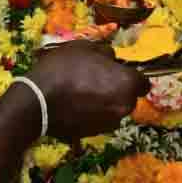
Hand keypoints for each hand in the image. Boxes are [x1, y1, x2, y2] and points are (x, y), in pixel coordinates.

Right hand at [23, 40, 149, 141]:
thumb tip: (112, 58)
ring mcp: (109, 124)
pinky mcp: (93, 135)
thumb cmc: (64, 68)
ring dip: (104, 103)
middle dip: (117, 90)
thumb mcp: (84, 47)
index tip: (117, 72)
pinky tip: (73, 106)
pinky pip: (97, 121)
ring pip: (113, 110)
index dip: (131, 76)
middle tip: (96, 81)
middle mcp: (124, 107)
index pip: (143, 82)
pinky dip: (90, 115)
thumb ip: (105, 52)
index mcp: (127, 84)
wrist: (38, 102)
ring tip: (81, 94)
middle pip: (128, 98)